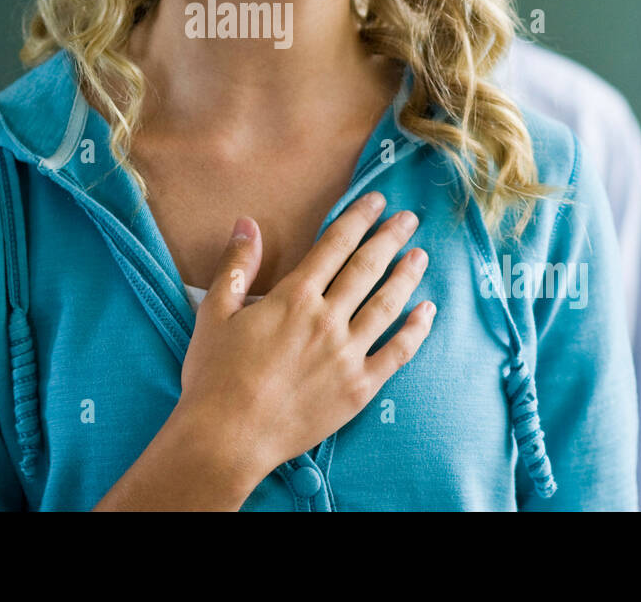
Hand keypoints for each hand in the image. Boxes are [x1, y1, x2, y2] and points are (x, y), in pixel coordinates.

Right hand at [176, 190, 433, 477]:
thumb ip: (237, 265)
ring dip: (406, 277)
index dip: (358, 218)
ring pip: (387, 305)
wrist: (226, 438)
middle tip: (409, 219)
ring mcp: (347, 355)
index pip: (334, 245)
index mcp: (293, 298)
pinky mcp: (359, 389)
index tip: (376, 201)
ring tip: (420, 256)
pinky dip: (415, 331)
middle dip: (389, 238)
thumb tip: (249, 223)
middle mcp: (326, 320)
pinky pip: (397, 354)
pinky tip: (427, 312)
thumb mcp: (214, 312)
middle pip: (367, 268)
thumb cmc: (214, 376)